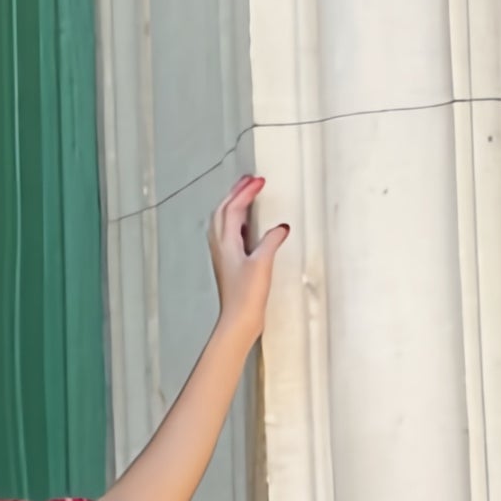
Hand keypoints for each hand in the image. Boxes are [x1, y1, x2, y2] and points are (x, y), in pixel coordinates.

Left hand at [207, 172, 289, 340]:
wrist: (238, 320)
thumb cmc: (246, 296)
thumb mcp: (262, 264)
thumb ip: (271, 242)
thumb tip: (280, 228)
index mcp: (226, 242)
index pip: (233, 208)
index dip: (245, 192)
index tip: (259, 180)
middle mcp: (220, 246)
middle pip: (223, 210)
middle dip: (235, 193)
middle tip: (249, 180)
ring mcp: (223, 255)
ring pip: (222, 221)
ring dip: (233, 205)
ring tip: (245, 195)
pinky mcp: (229, 264)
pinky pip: (228, 233)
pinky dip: (235, 221)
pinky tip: (246, 226)